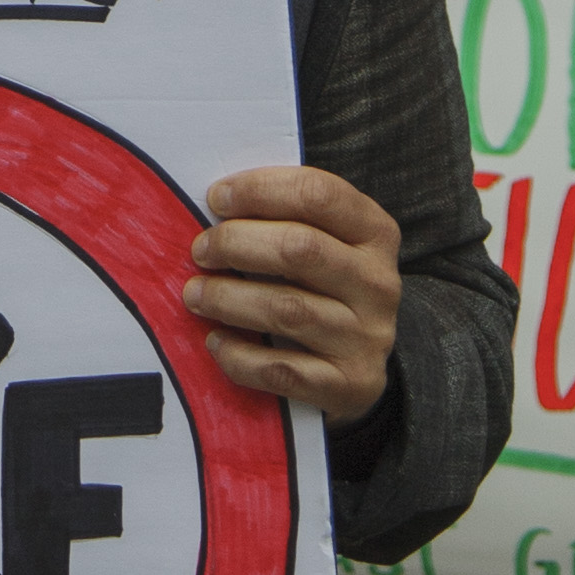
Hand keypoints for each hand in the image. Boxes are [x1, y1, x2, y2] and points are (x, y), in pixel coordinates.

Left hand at [188, 164, 398, 426]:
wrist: (358, 367)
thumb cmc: (322, 288)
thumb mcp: (324, 242)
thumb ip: (284, 218)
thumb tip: (216, 202)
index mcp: (375, 232)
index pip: (319, 194)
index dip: (260, 190)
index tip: (216, 198)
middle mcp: (379, 283)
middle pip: (301, 249)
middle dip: (237, 243)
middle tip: (201, 250)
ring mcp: (367, 337)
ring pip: (288, 310)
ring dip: (229, 299)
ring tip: (195, 294)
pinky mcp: (350, 385)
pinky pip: (283, 370)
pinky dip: (241, 356)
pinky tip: (216, 342)